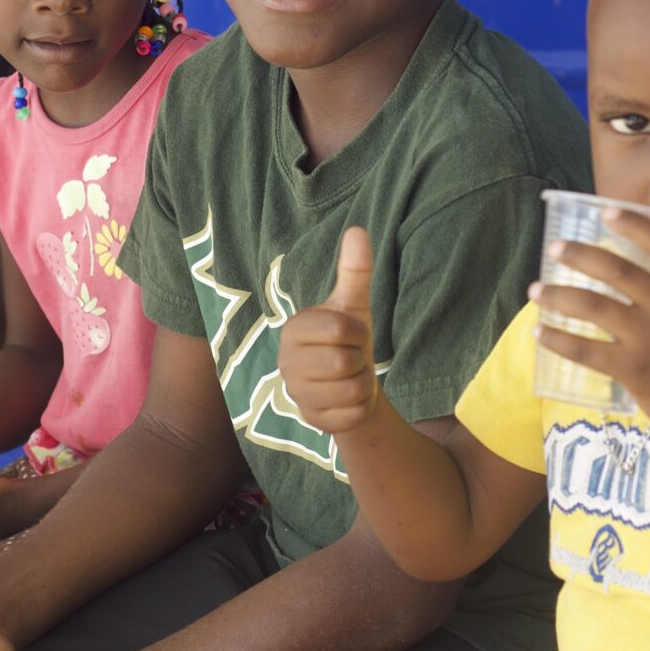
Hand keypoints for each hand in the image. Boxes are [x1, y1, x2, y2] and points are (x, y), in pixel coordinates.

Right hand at [278, 226, 380, 435]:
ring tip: (351, 377)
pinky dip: (361, 408)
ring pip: (352, 391)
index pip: (340, 331)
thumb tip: (358, 230)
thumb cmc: (346, 337)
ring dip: (363, 384)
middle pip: (344, 363)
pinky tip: (349, 399)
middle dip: (360, 361)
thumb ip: (354, 270)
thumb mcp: (352, 305)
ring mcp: (296, 394)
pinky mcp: (311, 421)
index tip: (352, 335)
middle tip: (351, 358)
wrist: (347, 381)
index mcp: (293, 329)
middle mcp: (286, 363)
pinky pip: (352, 416)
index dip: (358, 333)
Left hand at [528, 211, 649, 421]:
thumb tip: (616, 267)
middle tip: (554, 249)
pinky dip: (557, 339)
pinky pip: (585, 350)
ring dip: (557, 295)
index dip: (634, 223)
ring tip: (534, 291)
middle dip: (579, 255)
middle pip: (617, 270)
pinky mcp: (632, 369)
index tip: (606, 211)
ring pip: (592, 306)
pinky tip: (539, 331)